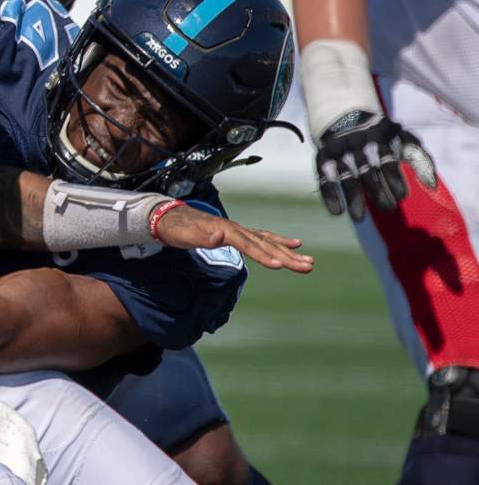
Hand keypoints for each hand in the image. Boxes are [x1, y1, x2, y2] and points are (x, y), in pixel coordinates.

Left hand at [154, 204, 314, 272]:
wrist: (173, 217)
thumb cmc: (179, 229)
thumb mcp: (186, 235)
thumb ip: (202, 237)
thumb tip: (218, 236)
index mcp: (226, 230)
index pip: (248, 245)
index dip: (262, 255)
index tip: (278, 266)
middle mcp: (237, 229)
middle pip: (265, 244)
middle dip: (287, 257)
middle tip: (307, 267)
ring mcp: (241, 230)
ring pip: (270, 242)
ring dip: (290, 252)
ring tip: (309, 262)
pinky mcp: (241, 233)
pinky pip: (265, 238)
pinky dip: (280, 241)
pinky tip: (294, 244)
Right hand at [315, 110, 436, 220]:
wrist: (344, 117)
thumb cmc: (381, 136)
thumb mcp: (401, 138)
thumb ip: (418, 159)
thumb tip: (431, 185)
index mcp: (378, 137)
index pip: (386, 159)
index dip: (393, 177)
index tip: (402, 196)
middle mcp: (356, 144)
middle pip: (367, 170)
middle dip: (377, 190)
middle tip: (388, 209)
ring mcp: (338, 151)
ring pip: (346, 176)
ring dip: (352, 197)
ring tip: (359, 218)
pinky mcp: (323, 158)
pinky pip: (324, 178)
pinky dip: (330, 194)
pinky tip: (337, 212)